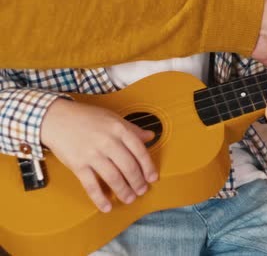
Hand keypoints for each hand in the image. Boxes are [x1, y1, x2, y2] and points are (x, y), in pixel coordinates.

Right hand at [40, 99, 157, 212]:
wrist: (56, 118)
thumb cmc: (86, 117)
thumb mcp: (113, 118)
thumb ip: (132, 129)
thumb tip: (150, 136)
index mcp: (119, 129)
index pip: (139, 151)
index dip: (148, 167)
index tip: (153, 178)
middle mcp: (107, 141)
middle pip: (128, 166)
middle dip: (138, 182)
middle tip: (142, 190)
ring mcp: (92, 154)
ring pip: (113, 177)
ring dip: (124, 191)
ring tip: (129, 198)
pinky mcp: (77, 164)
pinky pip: (91, 185)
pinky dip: (100, 198)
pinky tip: (107, 206)